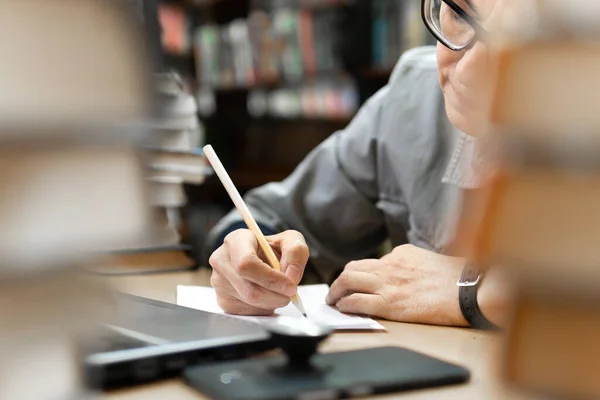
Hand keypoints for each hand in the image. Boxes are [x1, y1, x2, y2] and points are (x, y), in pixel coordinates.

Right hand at [209, 229, 308, 315]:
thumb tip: (291, 277)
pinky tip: (267, 295)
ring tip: (277, 290)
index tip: (290, 286)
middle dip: (276, 296)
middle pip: (250, 290)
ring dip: (272, 302)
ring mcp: (219, 282)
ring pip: (251, 303)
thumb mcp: (289, 240)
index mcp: (236, 240)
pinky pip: (248, 312)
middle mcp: (222, 260)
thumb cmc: (272, 248)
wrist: (259, 258)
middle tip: (291, 294)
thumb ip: (296, 252)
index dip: (271, 279)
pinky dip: (264, 308)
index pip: (247, 264)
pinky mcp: (223, 300)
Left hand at [325, 244, 467, 325]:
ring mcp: (387, 283)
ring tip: (333, 300)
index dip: (360, 273)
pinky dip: (345, 304)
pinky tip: (342, 308)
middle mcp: (390, 265)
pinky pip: (356, 301)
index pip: (372, 262)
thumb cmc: (458, 279)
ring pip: (348, 281)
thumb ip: (413, 264)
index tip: (355, 281)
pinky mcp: (388, 303)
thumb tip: (406, 272)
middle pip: (353, 268)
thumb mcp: (430, 261)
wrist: (468, 290)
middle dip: (340, 280)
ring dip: (336, 291)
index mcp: (401, 254)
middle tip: (336, 290)